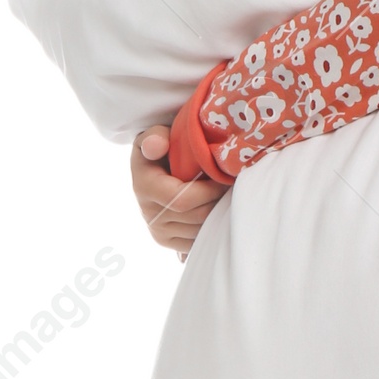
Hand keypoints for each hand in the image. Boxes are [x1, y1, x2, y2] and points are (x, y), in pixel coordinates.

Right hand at [130, 125, 227, 257]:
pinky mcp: (169, 243)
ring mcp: (159, 232)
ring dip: (219, 215)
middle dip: (219, 202)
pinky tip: (217, 210)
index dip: (210, 191)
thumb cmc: (161, 148)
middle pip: (197, 216)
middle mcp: (150, 215)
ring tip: (227, 197)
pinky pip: (198, 241)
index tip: (225, 177)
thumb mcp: (154, 135)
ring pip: (201, 230)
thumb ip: (156, 137)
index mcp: (145, 188)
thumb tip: (157, 146)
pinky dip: (212, 228)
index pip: (183, 199)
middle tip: (234, 187)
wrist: (151, 171)